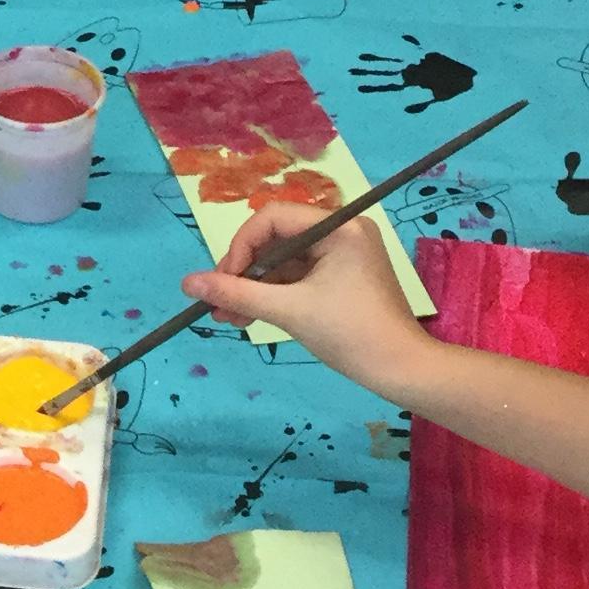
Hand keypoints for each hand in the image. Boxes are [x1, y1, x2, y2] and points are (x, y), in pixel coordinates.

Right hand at [183, 204, 430, 394]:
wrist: (400, 369)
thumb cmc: (350, 334)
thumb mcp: (289, 311)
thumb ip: (237, 294)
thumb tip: (187, 283)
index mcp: (338, 227)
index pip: (273, 218)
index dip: (240, 247)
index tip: (222, 282)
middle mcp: (342, 231)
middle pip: (276, 239)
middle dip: (243, 272)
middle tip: (218, 303)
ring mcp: (343, 254)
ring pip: (283, 261)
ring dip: (253, 287)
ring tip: (227, 318)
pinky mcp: (341, 277)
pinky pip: (297, 276)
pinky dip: (273, 294)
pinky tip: (248, 317)